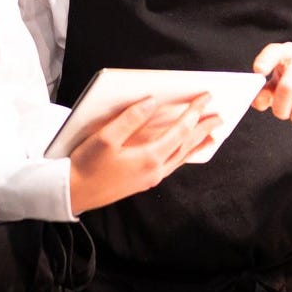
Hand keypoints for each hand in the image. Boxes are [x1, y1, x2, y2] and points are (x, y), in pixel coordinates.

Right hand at [67, 94, 217, 214]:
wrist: (72, 194)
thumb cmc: (87, 164)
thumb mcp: (105, 137)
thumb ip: (130, 119)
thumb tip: (151, 102)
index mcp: (149, 157)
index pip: (180, 130)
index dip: (194, 112)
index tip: (206, 98)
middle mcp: (155, 170)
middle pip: (186, 145)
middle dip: (203, 129)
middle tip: (219, 116)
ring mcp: (150, 178)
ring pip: (181, 158)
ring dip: (197, 144)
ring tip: (212, 136)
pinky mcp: (143, 182)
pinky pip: (173, 166)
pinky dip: (184, 156)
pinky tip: (185, 153)